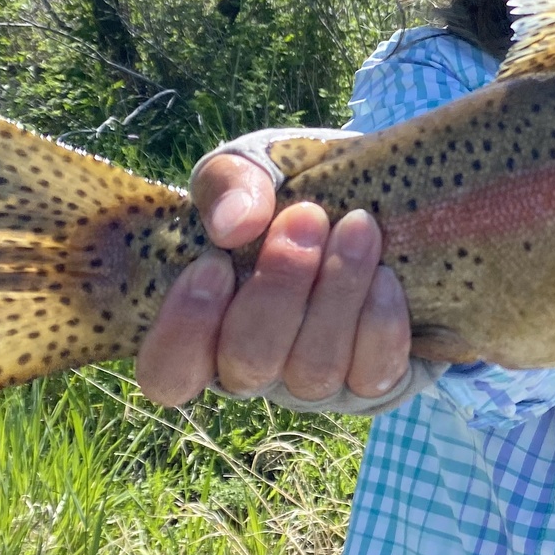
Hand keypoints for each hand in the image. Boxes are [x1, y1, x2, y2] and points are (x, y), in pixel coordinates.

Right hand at [136, 145, 411, 406]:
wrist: (373, 196)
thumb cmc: (291, 189)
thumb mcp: (252, 169)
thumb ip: (229, 184)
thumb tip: (233, 225)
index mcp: (205, 331)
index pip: (168, 374)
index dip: (185, 330)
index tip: (214, 261)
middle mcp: (254, 370)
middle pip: (248, 365)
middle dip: (279, 288)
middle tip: (307, 216)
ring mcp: (313, 385)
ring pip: (313, 371)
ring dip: (337, 292)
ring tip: (359, 226)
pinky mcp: (373, 384)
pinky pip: (373, 377)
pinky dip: (381, 326)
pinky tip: (386, 276)